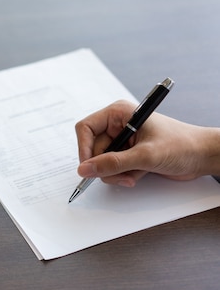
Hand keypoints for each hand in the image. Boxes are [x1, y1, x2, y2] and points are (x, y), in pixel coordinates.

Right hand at [74, 100, 219, 186]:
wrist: (204, 156)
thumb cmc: (183, 145)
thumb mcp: (145, 155)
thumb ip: (113, 163)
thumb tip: (86, 169)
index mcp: (119, 114)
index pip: (86, 128)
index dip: (84, 148)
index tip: (88, 166)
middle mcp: (118, 125)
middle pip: (93, 149)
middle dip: (105, 166)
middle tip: (120, 175)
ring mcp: (123, 141)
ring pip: (102, 162)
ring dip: (115, 173)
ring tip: (132, 175)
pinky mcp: (129, 154)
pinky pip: (113, 168)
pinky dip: (122, 175)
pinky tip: (137, 175)